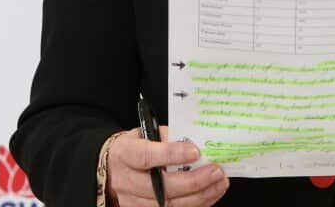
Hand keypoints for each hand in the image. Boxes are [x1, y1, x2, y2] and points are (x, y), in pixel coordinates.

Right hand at [107, 127, 229, 206]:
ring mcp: (132, 201)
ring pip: (168, 205)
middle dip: (193, 181)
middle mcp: (125, 180)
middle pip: (159, 188)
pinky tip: (210, 194)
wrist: (115, 167)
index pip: (145, 156)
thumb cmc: (137, 146)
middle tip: (215, 171)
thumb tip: (198, 143)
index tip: (195, 152)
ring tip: (219, 184)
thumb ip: (170, 137)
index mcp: (124, 154)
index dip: (171, 154)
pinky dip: (196, 205)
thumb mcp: (148, 134)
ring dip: (199, 196)